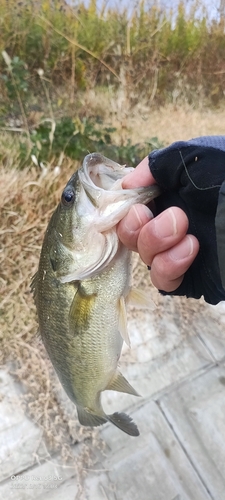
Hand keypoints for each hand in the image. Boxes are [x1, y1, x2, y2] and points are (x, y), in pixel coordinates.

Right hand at [117, 157, 198, 292]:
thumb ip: (157, 165)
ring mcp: (180, 251)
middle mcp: (171, 223)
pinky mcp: (192, 277)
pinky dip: (169, 265)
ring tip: (186, 230)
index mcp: (171, 194)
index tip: (128, 201)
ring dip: (155, 241)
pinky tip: (191, 249)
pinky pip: (163, 280)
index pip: (131, 204)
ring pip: (144, 256)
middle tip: (160, 215)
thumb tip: (127, 185)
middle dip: (135, 223)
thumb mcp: (194, 157)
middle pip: (130, 232)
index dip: (123, 205)